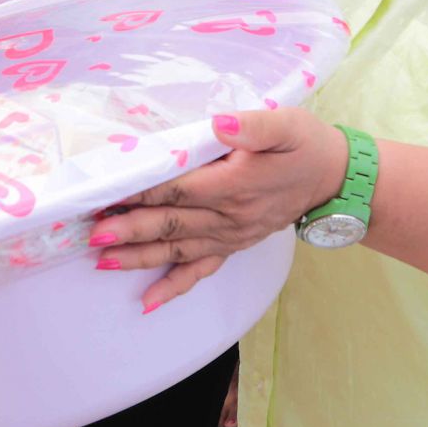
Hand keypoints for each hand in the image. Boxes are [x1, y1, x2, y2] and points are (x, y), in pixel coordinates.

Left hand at [94, 109, 348, 311]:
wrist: (334, 179)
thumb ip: (254, 125)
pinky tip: (147, 302)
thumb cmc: (306, 145)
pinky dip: (173, 288)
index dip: (143, 193)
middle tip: (93, 234)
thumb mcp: (287, 125)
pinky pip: (200, 271)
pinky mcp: (233, 245)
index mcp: (236, 184)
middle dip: (130, 229)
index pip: (179, 189)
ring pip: (178, 250)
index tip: (110, 195)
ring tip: (103, 261)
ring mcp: (231, 236)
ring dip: (139, 257)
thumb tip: (220, 124)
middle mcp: (230, 216)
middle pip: (172, 224)